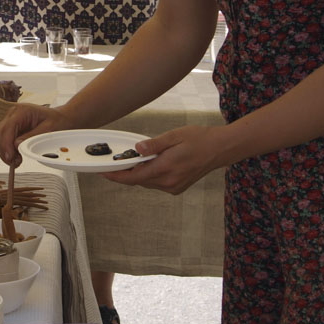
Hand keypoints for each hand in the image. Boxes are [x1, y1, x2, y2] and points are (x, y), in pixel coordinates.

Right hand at [0, 103, 75, 164]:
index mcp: (22, 111)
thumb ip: (31, 137)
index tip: (10, 158)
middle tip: (15, 163)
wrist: (60, 118)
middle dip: (4, 150)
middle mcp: (12, 114)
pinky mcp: (10, 128)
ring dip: (4, 152)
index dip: (6, 144)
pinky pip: (2, 140)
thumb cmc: (57, 121)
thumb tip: (15, 146)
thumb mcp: (48, 130)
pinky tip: (16, 157)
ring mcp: (10, 120)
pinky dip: (6, 150)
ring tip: (16, 161)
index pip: (7, 128)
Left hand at [103, 125, 221, 194]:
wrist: (220, 149)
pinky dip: (150, 175)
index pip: (134, 177)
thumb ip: (154, 145)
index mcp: (166, 168)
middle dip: (126, 172)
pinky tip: (152, 164)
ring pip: (147, 182)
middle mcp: (169, 181)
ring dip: (139, 173)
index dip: (116, 176)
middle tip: (117, 160)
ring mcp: (174, 186)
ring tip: (136, 159)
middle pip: (139, 180)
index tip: (104, 172)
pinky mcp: (177, 187)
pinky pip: (156, 183)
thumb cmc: (199, 139)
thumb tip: (137, 150)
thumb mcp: (174, 136)